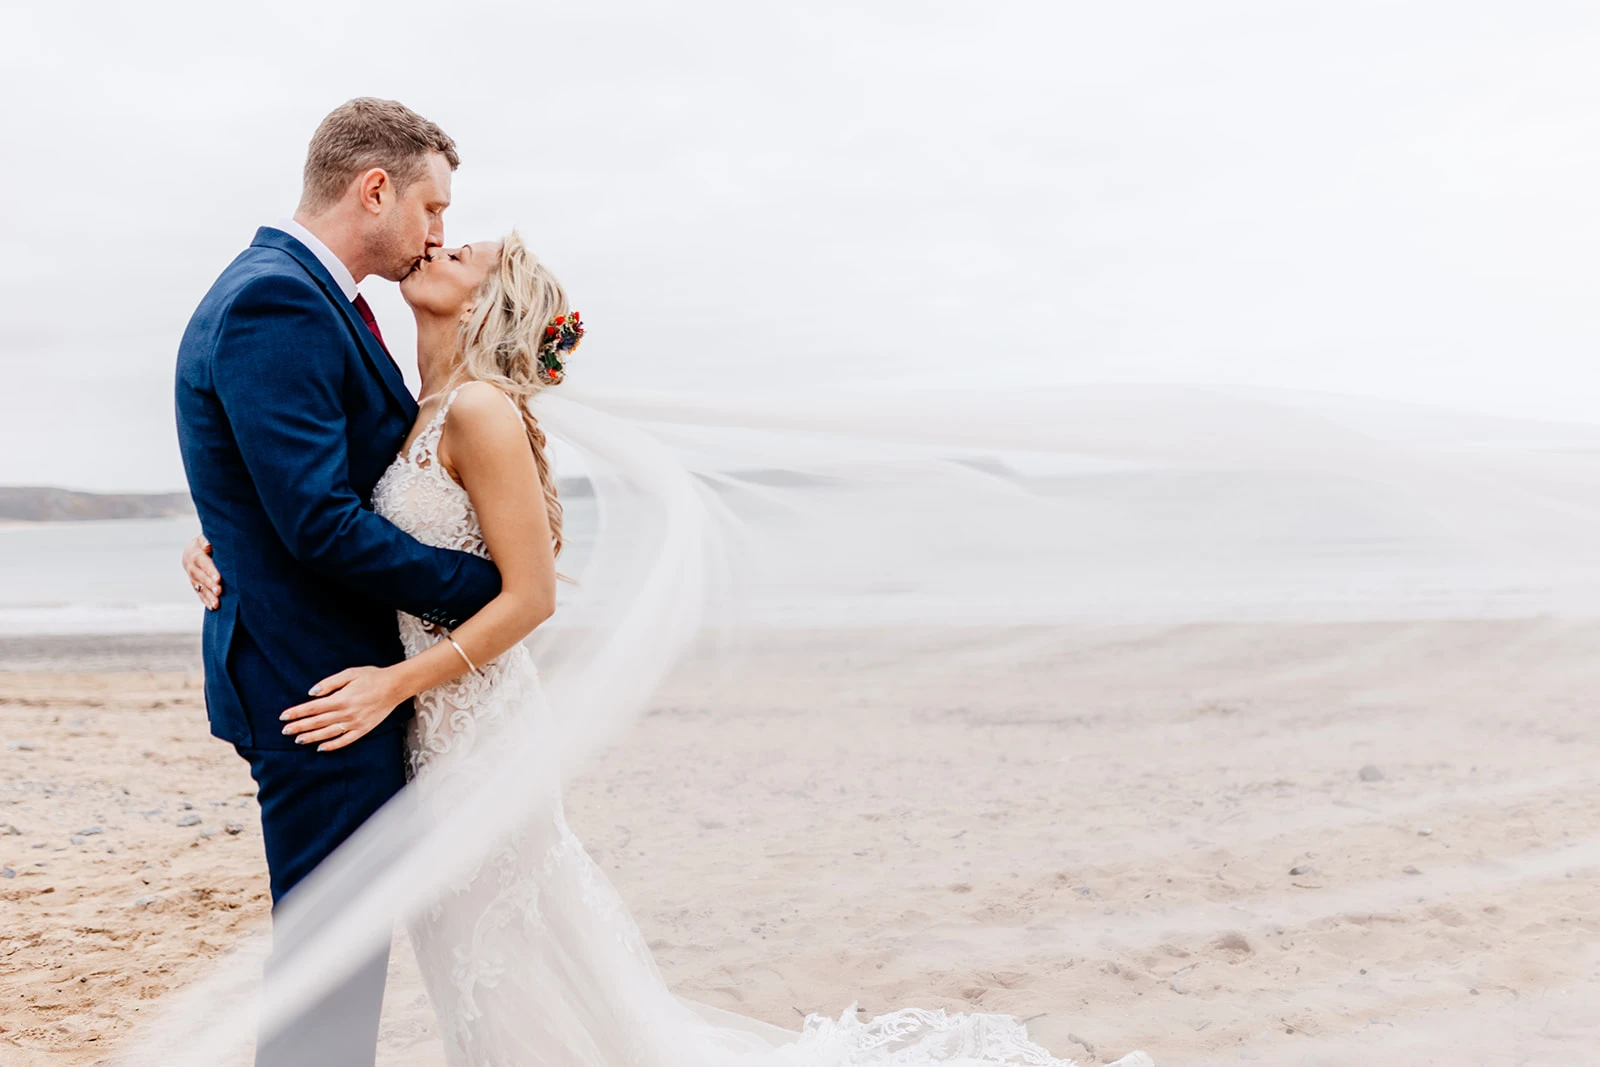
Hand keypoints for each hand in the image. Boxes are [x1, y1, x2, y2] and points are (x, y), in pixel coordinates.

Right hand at [183, 535, 221, 609]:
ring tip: (216, 604)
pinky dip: (205, 600)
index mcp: (194, 553)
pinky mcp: (194, 583)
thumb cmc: (205, 541)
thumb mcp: (205, 537)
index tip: (218, 579)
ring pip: (199, 587)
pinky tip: (212, 607)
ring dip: (208, 596)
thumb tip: (208, 546)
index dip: (210, 571)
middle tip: (219, 592)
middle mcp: (190, 566)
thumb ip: (206, 540)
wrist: (193, 548)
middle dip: (210, 585)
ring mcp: (191, 576)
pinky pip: (199, 592)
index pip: (202, 562)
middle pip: (200, 576)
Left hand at [279, 666, 407, 751]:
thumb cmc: (371, 677)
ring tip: (298, 740)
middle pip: (317, 722)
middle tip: (284, 731)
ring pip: (328, 733)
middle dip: (299, 726)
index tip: (284, 717)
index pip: (313, 708)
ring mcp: (354, 724)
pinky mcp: (363, 730)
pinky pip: (345, 741)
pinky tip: (321, 748)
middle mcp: (346, 713)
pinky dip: (332, 746)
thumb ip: (329, 683)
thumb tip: (311, 693)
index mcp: (341, 699)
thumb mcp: (350, 673)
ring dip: (311, 737)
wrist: (395, 686)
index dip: (297, 713)